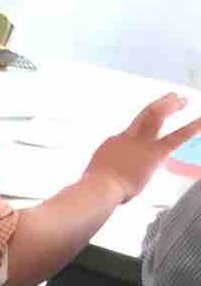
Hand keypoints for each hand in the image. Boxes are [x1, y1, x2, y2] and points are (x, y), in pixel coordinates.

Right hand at [83, 94, 200, 202]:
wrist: (99, 188)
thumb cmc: (94, 188)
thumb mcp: (96, 176)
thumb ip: (109, 174)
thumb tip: (116, 184)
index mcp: (114, 144)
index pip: (131, 133)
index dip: (141, 131)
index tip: (149, 133)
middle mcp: (128, 138)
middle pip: (146, 116)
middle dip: (161, 105)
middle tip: (173, 97)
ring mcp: (142, 144)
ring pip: (156, 117)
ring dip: (170, 106)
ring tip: (183, 99)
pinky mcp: (155, 153)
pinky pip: (177, 136)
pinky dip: (192, 127)